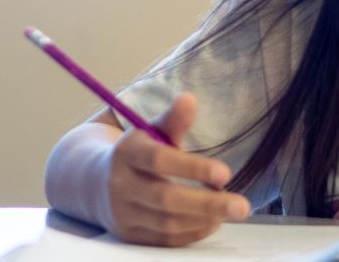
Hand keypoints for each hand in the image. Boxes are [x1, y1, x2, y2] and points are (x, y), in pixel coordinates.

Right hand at [104, 93, 250, 246]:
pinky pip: (165, 240)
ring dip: (204, 219)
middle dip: (208, 204)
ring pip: (167, 224)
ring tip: (231, 210)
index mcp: (127, 154)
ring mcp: (123, 214)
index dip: (193, 168)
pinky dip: (193, 233)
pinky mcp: (129, 235)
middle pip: (165, 199)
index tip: (226, 173)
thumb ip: (173, 120)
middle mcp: (121, 185)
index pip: (160, 161)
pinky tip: (213, 222)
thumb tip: (190, 99)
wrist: (95, 183)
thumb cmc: (137, 154)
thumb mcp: (151, 133)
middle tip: (243, 206)